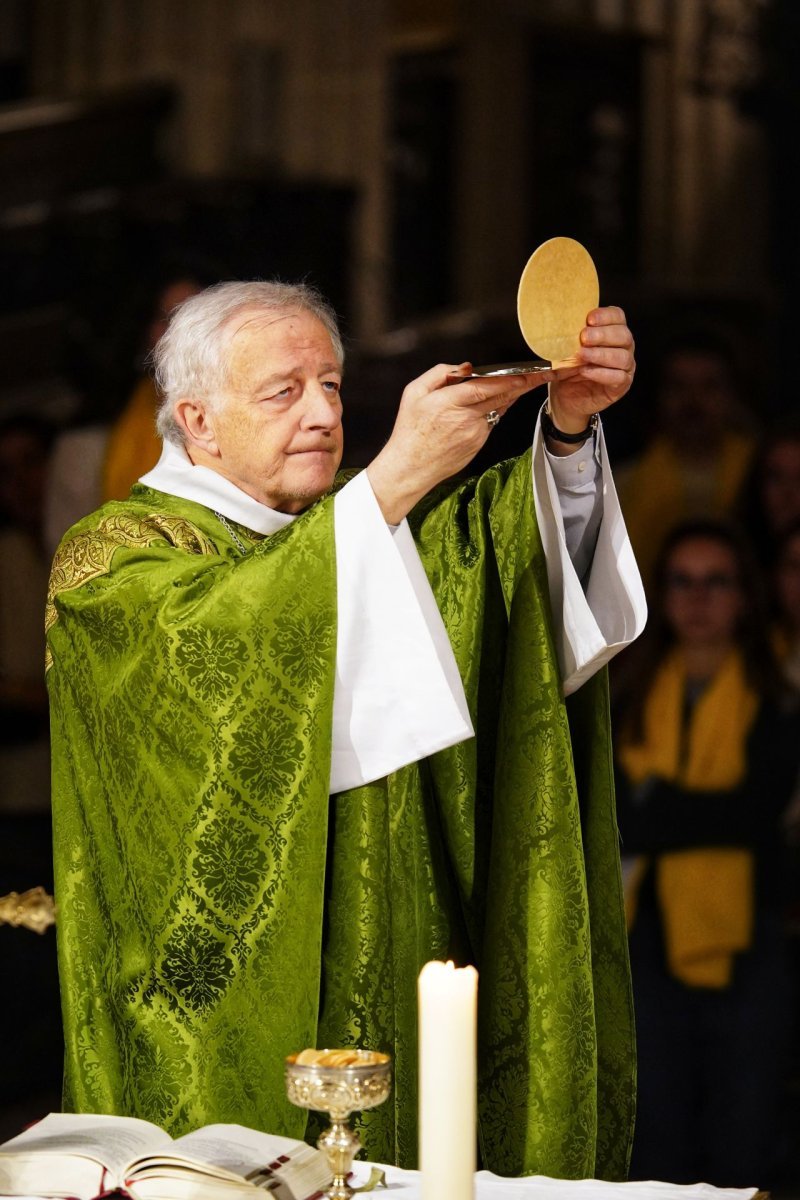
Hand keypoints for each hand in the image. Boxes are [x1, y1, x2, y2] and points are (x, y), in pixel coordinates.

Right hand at [367, 361, 545, 523]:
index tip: (528, 373)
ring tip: (528, 382)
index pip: (485, 388)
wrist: (410, 467)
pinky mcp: (478, 443)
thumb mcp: (413, 393)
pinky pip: (490, 422)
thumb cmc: (410, 430)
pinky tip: (493, 404)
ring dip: (513, 395)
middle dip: (526, 384)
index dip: (509, 380)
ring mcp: (474, 433)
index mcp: (448, 402)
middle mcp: (465, 418)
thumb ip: (440, 374)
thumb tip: (466, 367)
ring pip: (498, 408)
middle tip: (546, 374)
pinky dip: (494, 410)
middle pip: (501, 397)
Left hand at [546, 305, 634, 440]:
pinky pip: (618, 378)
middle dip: (603, 335)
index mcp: (612, 331)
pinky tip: (586, 371)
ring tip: (583, 355)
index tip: (589, 319)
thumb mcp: (566, 349)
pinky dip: (602, 373)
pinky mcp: (621, 385)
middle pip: (623, 335)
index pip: (618, 316)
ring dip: (601, 354)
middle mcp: (623, 347)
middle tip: (584, 337)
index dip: (606, 315)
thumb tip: (559, 326)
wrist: (565, 396)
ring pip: (622, 357)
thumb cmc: (569, 368)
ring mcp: (625, 367)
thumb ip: (569, 337)